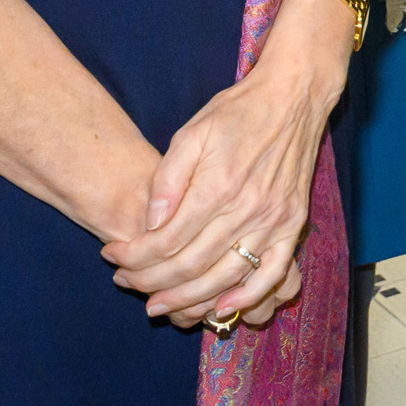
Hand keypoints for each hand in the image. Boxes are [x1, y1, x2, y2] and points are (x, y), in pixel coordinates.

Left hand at [103, 0, 351, 326]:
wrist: (293, 96)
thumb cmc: (237, 111)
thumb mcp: (190, 133)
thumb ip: (167, 180)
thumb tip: (151, 224)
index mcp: (217, 185)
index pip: (166, 240)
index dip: (134, 255)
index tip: (112, 256)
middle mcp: (247, 209)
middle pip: (190, 266)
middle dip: (150, 282)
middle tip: (126, 284)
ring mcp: (274, 221)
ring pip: (224, 277)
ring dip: (187, 299)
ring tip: (158, 305)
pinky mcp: (293, 225)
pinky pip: (272, 274)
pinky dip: (247, 297)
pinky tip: (220, 308)